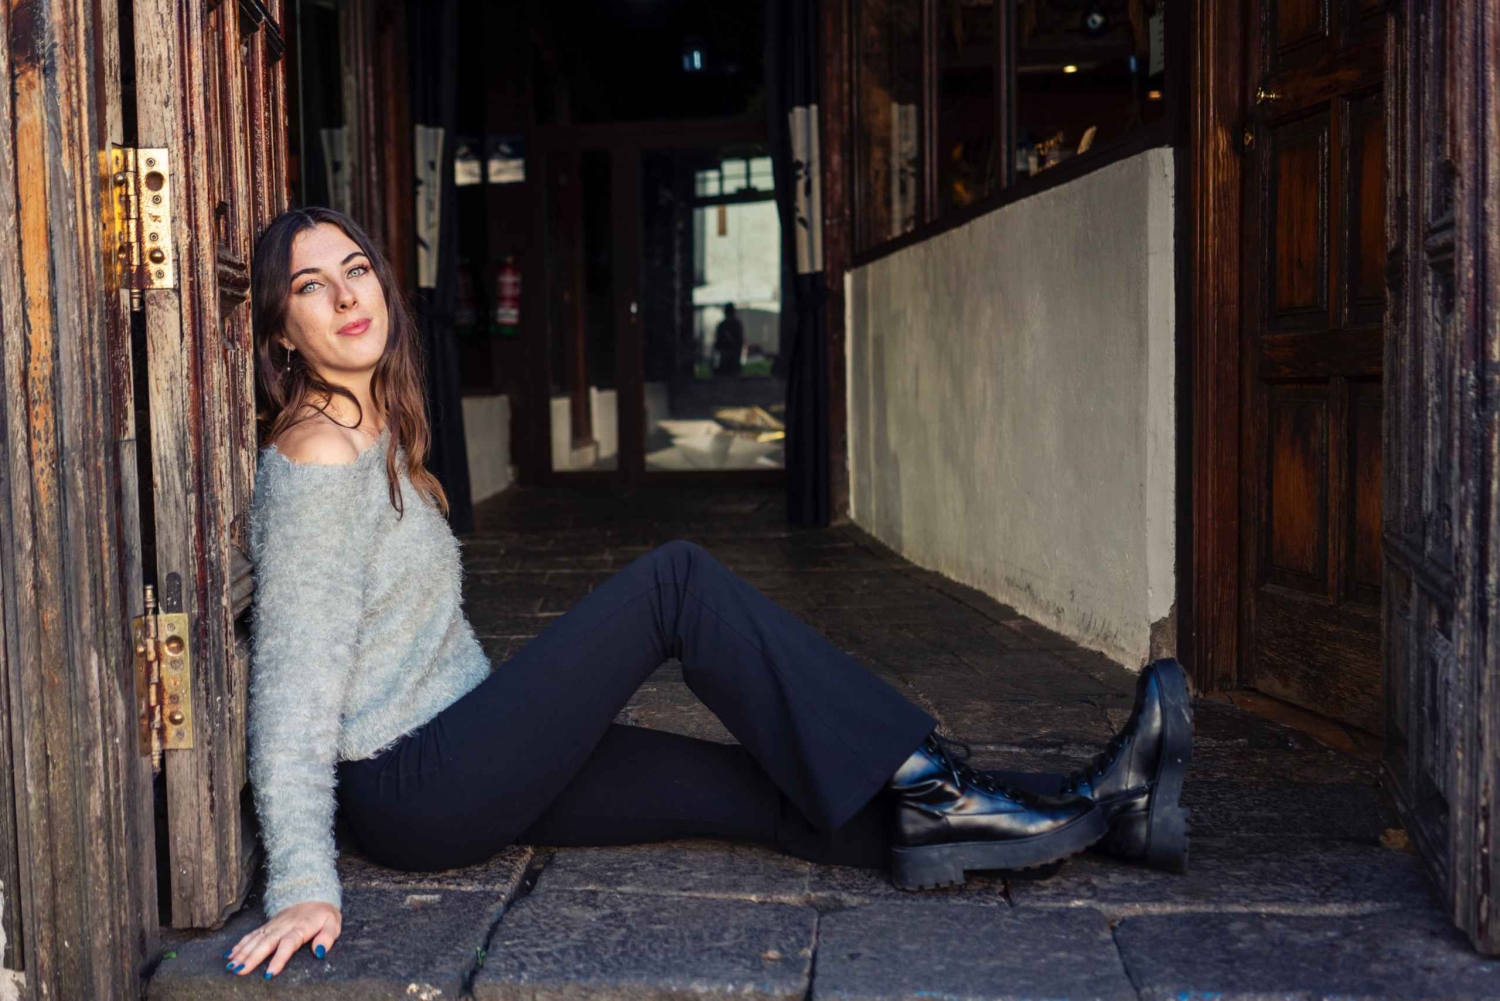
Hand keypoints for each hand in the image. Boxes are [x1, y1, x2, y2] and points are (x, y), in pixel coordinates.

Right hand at [224, 901, 341, 977]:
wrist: (313, 894)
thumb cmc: (323, 914)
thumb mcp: (333, 923)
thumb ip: (327, 937)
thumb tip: (320, 952)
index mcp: (301, 927)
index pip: (288, 943)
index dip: (279, 958)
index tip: (270, 973)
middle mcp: (284, 926)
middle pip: (266, 943)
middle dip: (252, 957)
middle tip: (240, 971)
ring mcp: (274, 925)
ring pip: (255, 939)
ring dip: (242, 952)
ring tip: (231, 966)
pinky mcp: (268, 925)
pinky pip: (252, 934)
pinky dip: (240, 944)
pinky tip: (230, 955)